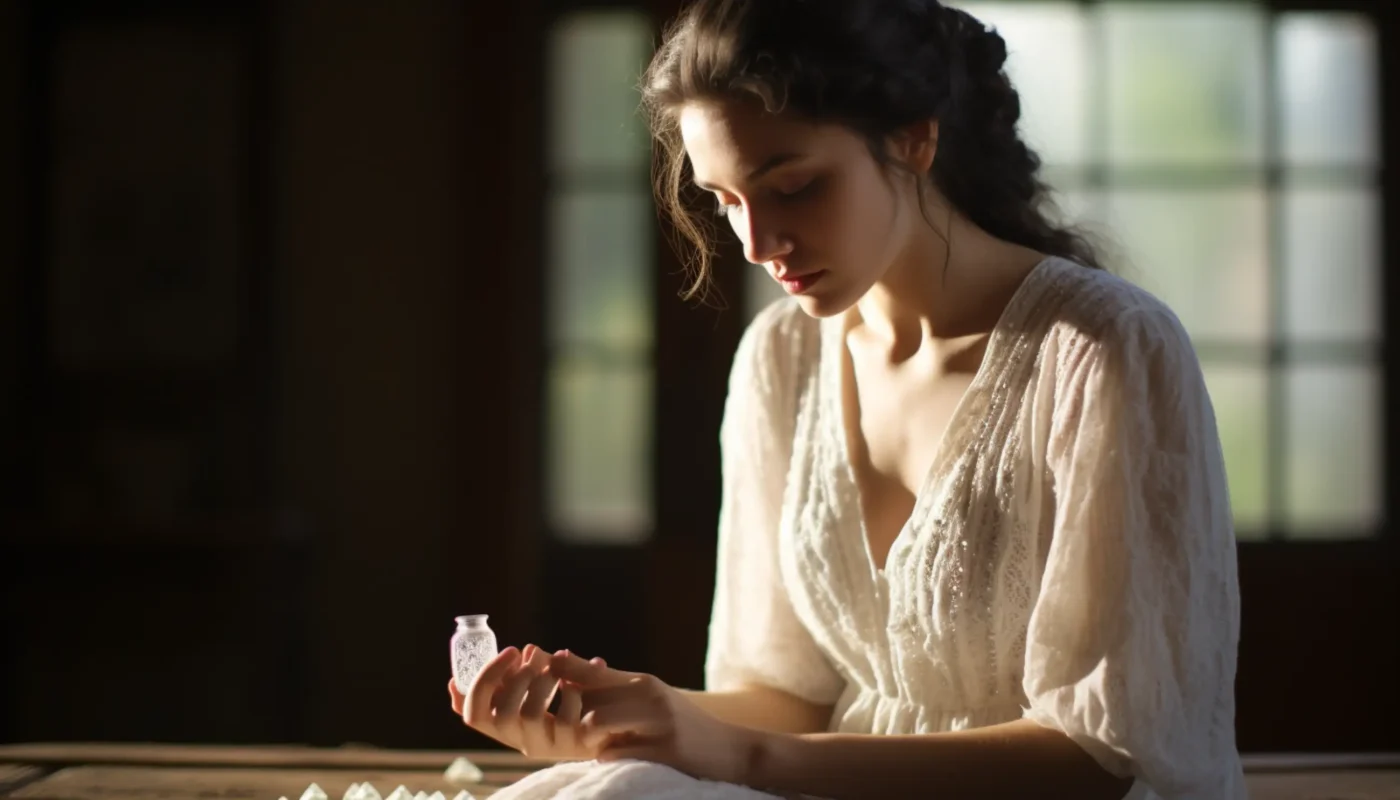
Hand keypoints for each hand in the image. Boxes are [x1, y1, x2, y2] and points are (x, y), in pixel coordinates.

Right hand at [447, 643, 606, 759]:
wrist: (620, 720)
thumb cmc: (580, 698)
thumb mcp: (553, 681)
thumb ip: (536, 670)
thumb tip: (526, 649)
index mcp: (510, 722)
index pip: (474, 715)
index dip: (467, 693)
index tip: (466, 671)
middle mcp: (521, 737)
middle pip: (492, 715)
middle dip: (503, 678)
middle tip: (519, 652)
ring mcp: (545, 744)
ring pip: (528, 715)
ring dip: (539, 682)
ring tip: (553, 668)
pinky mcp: (572, 746)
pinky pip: (564, 720)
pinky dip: (570, 695)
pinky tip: (576, 687)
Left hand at [550, 652, 762, 785]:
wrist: (729, 750)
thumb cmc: (680, 725)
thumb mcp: (649, 698)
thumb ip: (610, 686)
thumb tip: (563, 666)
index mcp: (643, 682)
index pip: (590, 672)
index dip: (559, 671)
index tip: (534, 673)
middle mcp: (650, 696)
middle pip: (588, 698)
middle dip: (568, 714)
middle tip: (557, 726)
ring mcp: (659, 723)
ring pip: (597, 722)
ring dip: (585, 738)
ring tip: (587, 746)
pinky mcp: (665, 751)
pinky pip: (618, 754)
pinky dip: (605, 759)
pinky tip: (608, 761)